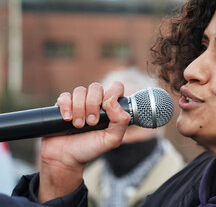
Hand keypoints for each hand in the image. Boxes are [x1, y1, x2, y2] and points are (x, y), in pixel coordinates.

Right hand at [38, 81, 130, 201]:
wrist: (65, 158)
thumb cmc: (90, 148)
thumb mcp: (112, 139)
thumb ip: (121, 122)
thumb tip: (112, 101)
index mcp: (110, 108)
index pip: (116, 87)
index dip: (112, 93)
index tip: (106, 108)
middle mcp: (95, 102)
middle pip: (96, 87)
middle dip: (93, 104)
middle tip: (92, 122)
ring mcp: (79, 103)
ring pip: (80, 90)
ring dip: (79, 108)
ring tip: (79, 126)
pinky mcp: (63, 105)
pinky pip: (65, 96)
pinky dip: (66, 107)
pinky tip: (67, 119)